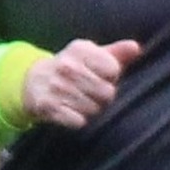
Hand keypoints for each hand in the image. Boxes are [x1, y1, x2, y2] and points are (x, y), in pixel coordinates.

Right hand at [22, 37, 142, 127]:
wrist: (33, 81)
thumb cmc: (72, 68)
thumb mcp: (92, 56)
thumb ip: (117, 53)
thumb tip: (136, 48)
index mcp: (80, 49)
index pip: (113, 70)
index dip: (110, 77)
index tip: (99, 76)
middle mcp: (66, 65)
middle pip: (107, 93)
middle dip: (103, 97)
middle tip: (90, 92)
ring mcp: (56, 86)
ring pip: (94, 109)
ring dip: (90, 109)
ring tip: (79, 101)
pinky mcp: (48, 106)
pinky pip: (78, 122)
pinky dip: (77, 120)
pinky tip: (70, 111)